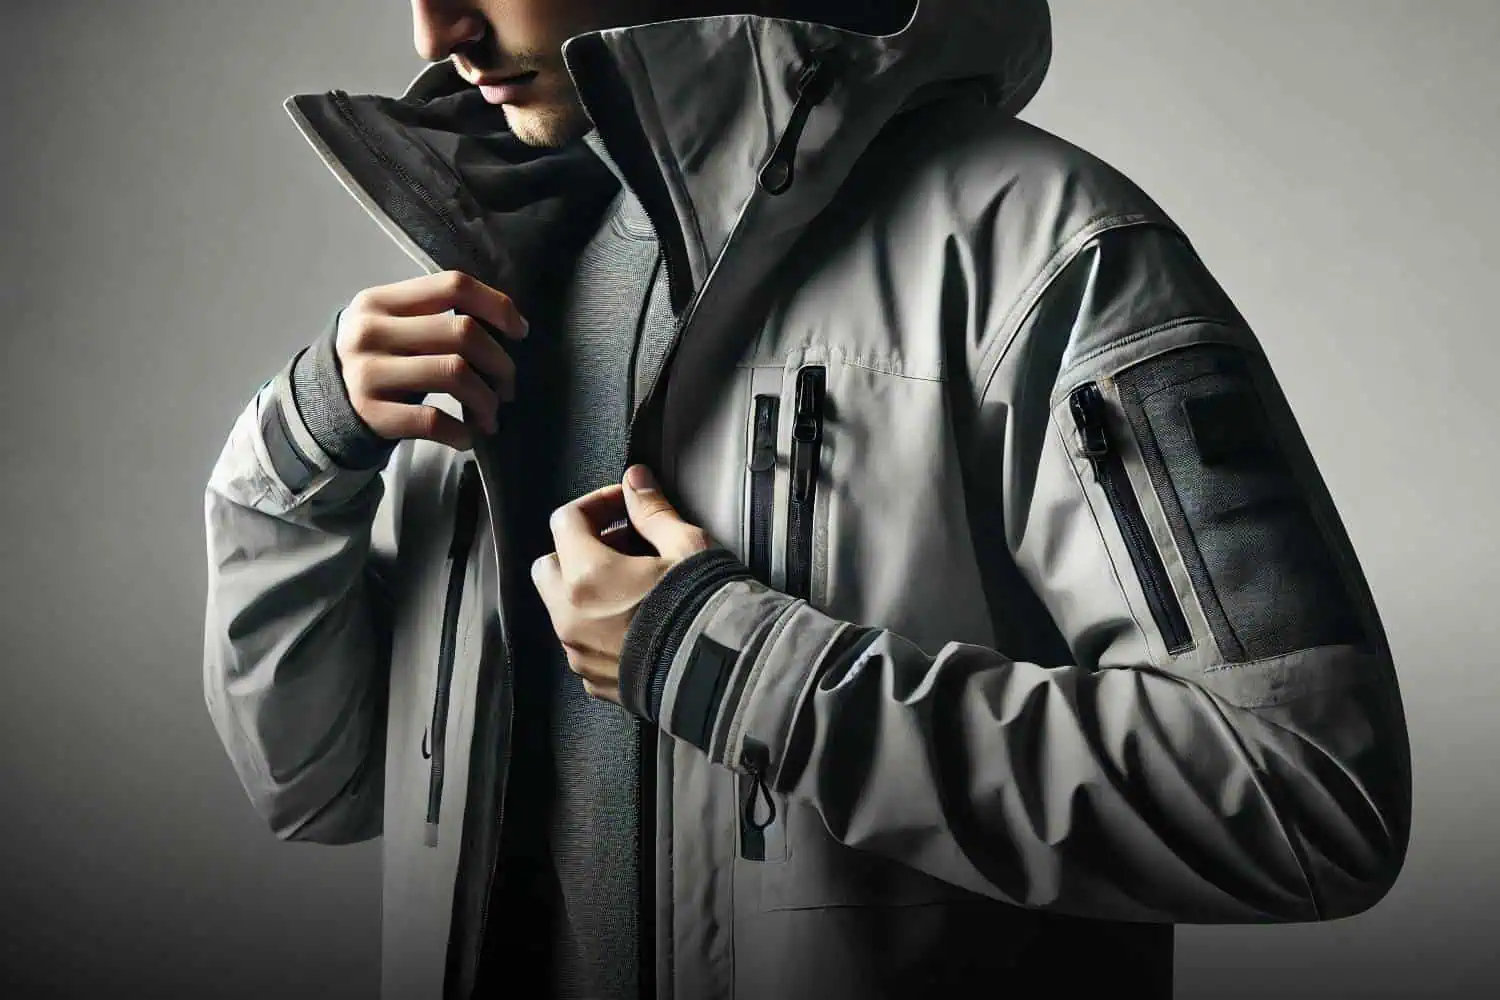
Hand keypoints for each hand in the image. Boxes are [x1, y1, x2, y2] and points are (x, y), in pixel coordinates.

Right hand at [336, 270, 528, 452]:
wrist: (325, 400)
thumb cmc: (381, 356)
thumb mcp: (395, 323)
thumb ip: (438, 314)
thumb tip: (511, 325)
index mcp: (382, 300)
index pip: (453, 285)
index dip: (497, 305)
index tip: (520, 331)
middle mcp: (372, 331)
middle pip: (462, 332)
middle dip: (500, 363)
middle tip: (507, 386)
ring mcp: (368, 373)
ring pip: (455, 374)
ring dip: (487, 400)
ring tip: (491, 415)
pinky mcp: (372, 413)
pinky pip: (434, 421)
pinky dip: (462, 432)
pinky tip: (468, 436)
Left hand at [532, 465, 715, 703]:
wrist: (726, 675)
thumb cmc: (706, 610)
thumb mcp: (686, 547)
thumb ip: (652, 511)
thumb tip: (636, 482)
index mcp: (588, 576)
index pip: (566, 521)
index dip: (596, 504)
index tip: (622, 505)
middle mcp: (572, 616)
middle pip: (549, 566)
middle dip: (577, 550)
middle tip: (619, 547)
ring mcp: (580, 652)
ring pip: (561, 608)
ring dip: (585, 590)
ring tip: (631, 588)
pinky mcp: (594, 679)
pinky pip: (581, 643)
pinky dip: (598, 628)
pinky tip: (636, 623)